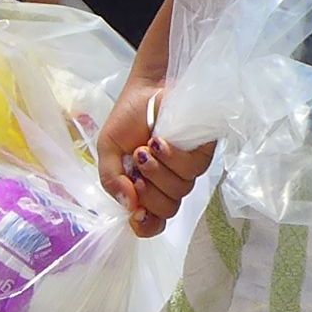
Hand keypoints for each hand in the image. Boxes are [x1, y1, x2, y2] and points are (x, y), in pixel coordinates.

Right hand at [95, 73, 212, 234]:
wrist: (146, 86)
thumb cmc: (128, 117)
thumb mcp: (108, 149)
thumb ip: (111, 179)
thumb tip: (128, 205)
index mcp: (145, 189)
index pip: (152, 223)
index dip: (146, 225)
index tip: (136, 214)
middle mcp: (168, 183)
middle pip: (167, 211)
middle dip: (149, 193)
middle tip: (136, 168)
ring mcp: (186, 169)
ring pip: (180, 191)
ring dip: (158, 172)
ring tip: (145, 148)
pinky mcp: (203, 152)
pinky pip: (194, 169)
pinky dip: (174, 157)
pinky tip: (160, 141)